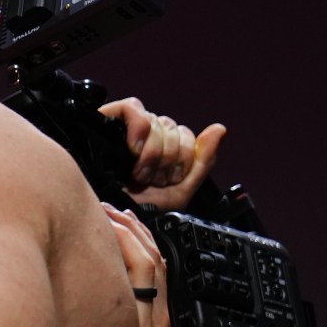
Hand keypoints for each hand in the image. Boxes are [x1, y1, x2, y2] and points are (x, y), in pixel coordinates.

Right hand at [99, 97, 224, 211]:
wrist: (109, 219)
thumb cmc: (138, 209)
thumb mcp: (180, 190)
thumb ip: (203, 161)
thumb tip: (219, 129)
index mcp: (161, 149)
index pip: (184, 135)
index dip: (183, 157)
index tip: (168, 180)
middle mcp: (144, 136)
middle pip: (170, 127)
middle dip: (166, 158)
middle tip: (151, 180)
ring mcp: (125, 128)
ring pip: (154, 121)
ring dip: (151, 152)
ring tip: (137, 174)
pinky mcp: (107, 119)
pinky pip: (132, 108)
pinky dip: (139, 127)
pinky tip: (133, 149)